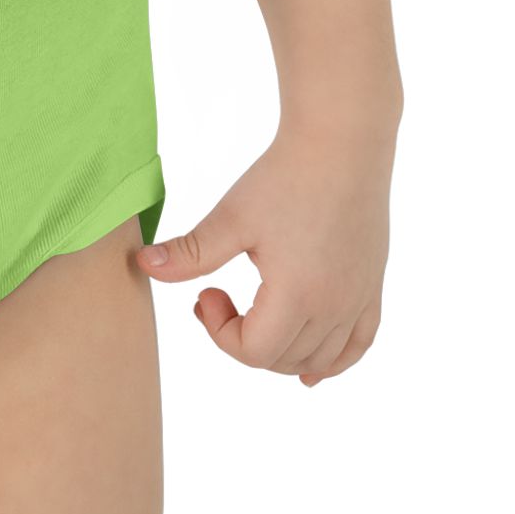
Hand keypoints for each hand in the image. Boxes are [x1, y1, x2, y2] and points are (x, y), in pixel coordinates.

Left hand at [135, 122, 393, 385]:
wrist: (340, 143)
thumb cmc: (285, 176)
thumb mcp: (232, 217)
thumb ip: (190, 252)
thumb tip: (143, 266)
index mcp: (296, 296)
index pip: (252, 352)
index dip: (219, 332)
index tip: (205, 292)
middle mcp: (333, 308)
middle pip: (281, 360)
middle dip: (242, 338)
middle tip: (217, 294)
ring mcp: (357, 300)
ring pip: (318, 359)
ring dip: (279, 352)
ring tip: (254, 318)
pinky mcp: (371, 287)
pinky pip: (358, 345)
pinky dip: (332, 362)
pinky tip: (311, 370)